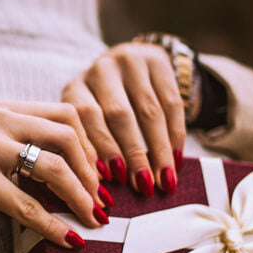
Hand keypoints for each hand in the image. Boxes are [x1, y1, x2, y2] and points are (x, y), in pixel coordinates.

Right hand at [0, 101, 110, 248]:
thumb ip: (16, 146)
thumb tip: (61, 174)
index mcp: (4, 109)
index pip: (67, 115)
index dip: (93, 144)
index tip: (103, 174)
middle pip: (69, 136)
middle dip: (94, 171)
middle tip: (102, 199)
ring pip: (53, 168)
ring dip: (81, 197)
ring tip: (93, 220)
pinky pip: (26, 205)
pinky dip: (53, 224)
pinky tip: (67, 240)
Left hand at [61, 41, 185, 196]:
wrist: (129, 61)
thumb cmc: (102, 104)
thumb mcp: (87, 118)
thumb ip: (88, 146)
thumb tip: (98, 192)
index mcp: (76, 87)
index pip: (86, 118)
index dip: (100, 149)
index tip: (112, 181)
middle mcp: (100, 70)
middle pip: (118, 114)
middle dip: (132, 154)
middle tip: (142, 186)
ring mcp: (131, 61)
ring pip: (149, 110)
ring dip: (158, 149)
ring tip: (164, 179)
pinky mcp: (158, 60)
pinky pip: (172, 102)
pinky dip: (176, 134)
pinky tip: (177, 159)